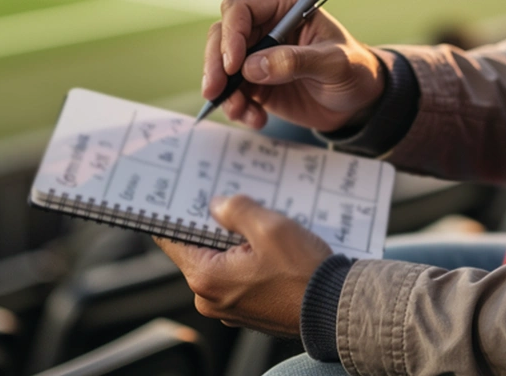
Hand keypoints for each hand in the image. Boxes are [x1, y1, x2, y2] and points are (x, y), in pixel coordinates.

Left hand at [155, 194, 332, 336]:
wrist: (333, 309)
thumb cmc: (303, 275)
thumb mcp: (270, 228)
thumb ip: (236, 210)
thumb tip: (217, 205)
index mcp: (206, 278)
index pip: (172, 239)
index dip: (178, 214)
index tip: (187, 196)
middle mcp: (210, 298)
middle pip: (199, 249)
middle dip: (216, 226)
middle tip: (239, 206)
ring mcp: (229, 308)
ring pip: (221, 263)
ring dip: (237, 243)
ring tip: (263, 228)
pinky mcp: (248, 310)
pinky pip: (238, 277)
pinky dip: (249, 261)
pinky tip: (272, 249)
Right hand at [204, 0, 385, 131]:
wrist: (360, 101)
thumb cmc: (355, 70)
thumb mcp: (334, 64)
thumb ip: (297, 61)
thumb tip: (253, 67)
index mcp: (286, 8)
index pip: (242, 9)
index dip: (231, 33)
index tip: (233, 64)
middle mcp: (267, 27)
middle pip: (222, 35)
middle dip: (215, 64)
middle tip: (216, 90)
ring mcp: (258, 54)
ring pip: (221, 66)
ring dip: (225, 91)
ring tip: (241, 111)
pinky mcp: (256, 82)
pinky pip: (232, 92)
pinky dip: (237, 107)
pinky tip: (256, 119)